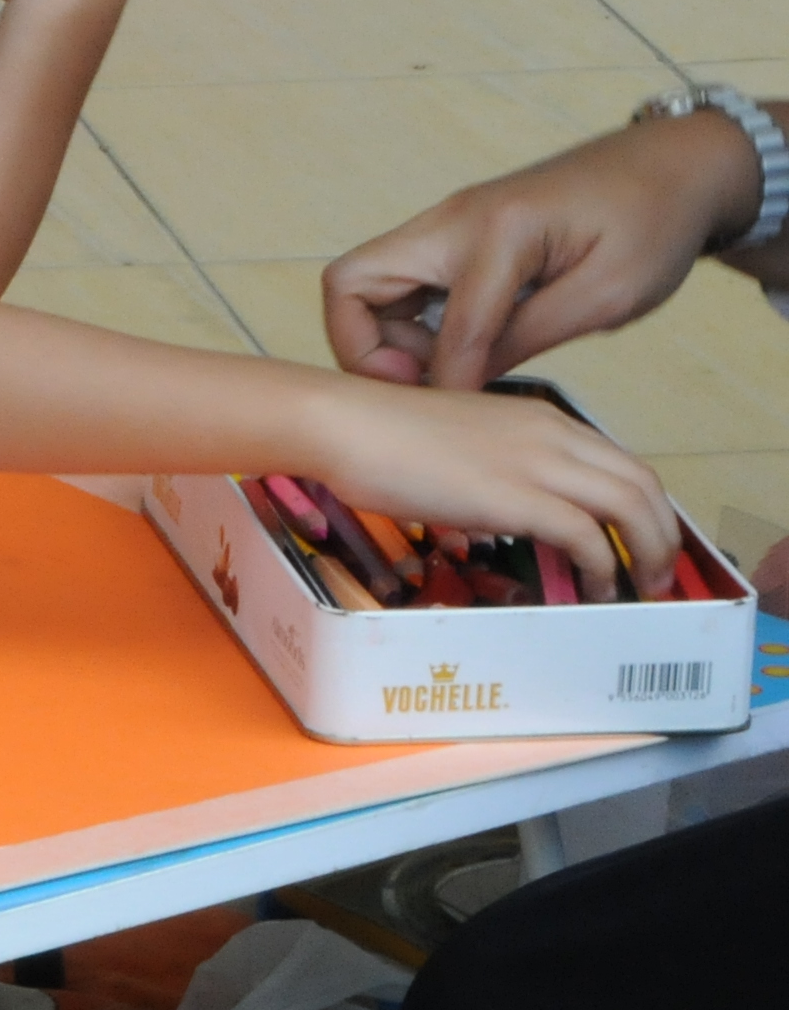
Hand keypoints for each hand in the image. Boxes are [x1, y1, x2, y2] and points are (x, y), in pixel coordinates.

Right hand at [302, 376, 683, 597]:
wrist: (347, 424)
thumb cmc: (382, 434)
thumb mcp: (460, 441)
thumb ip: (495, 466)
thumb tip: (500, 507)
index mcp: (541, 420)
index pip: (621, 462)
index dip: (644, 506)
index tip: (638, 540)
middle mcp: (553, 436)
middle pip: (642, 484)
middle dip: (662, 533)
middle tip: (656, 572)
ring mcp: (538, 465)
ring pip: (631, 508)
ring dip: (648, 552)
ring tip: (642, 588)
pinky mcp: (517, 497)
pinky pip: (587, 536)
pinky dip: (603, 567)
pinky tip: (594, 589)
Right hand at [320, 112, 754, 389]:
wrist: (672, 166)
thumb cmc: (653, 222)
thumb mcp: (608, 294)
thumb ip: (529, 338)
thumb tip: (461, 384)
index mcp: (500, 230)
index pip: (448, 327)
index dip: (446, 386)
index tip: (459, 426)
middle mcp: (453, 220)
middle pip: (352, 285)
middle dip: (367, 349)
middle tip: (417, 385)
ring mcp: (447, 226)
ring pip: (368, 288)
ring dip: (388, 339)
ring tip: (445, 370)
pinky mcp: (454, 238)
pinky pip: (400, 287)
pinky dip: (410, 326)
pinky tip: (458, 349)